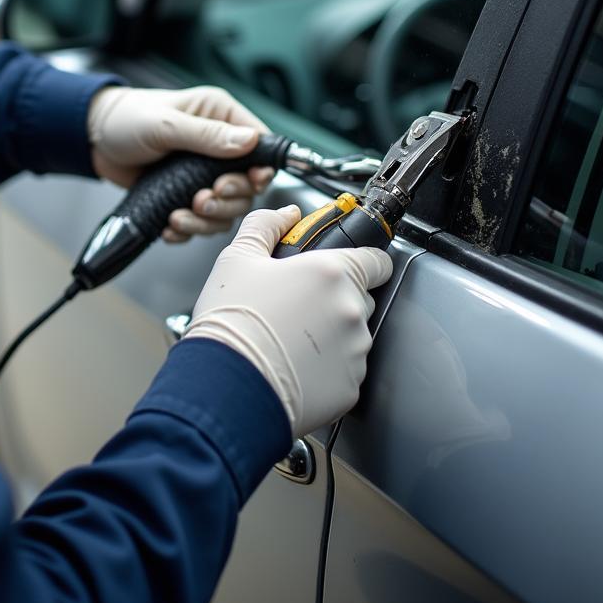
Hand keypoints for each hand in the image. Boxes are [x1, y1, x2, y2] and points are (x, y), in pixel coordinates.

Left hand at [87, 86, 275, 242]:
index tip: (250, 183)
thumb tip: (249, 140)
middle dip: (227, 199)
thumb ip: (207, 135)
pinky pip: (201, 221)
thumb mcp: (166, 123)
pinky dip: (189, 229)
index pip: (260, 144)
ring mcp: (201, 173)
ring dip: (207, 218)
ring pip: (226, 208)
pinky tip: (171, 226)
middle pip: (246, 184)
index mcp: (221, 117)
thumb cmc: (127, 117)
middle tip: (202, 199)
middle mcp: (218, 146)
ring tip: (181, 215)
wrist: (93, 138)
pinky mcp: (185, 194)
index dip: (260, 168)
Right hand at [183, 205, 392, 436]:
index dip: (364, 260)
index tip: (351, 265)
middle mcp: (350, 310)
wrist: (225, 385)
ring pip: (353, 336)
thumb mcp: (237, 258)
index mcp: (330, 272)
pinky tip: (294, 365)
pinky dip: (326, 369)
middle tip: (297, 307)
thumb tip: (288, 214)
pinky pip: (345, 371)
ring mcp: (354, 352)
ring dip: (331, 336)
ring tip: (289, 339)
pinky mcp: (349, 388)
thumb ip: (266, 225)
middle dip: (335, 300)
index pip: (377, 259)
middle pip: (360, 298)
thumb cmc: (231, 322)